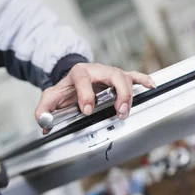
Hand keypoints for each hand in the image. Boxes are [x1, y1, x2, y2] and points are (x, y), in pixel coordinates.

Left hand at [35, 63, 155, 133]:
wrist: (73, 77)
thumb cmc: (65, 89)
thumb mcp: (50, 98)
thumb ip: (44, 111)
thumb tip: (44, 124)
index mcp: (78, 73)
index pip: (83, 80)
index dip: (86, 95)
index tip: (87, 110)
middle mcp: (96, 70)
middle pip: (113, 75)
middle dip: (118, 93)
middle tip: (118, 111)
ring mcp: (109, 73)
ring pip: (124, 77)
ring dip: (128, 94)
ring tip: (125, 111)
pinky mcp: (118, 78)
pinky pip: (133, 76)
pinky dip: (143, 80)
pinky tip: (151, 86)